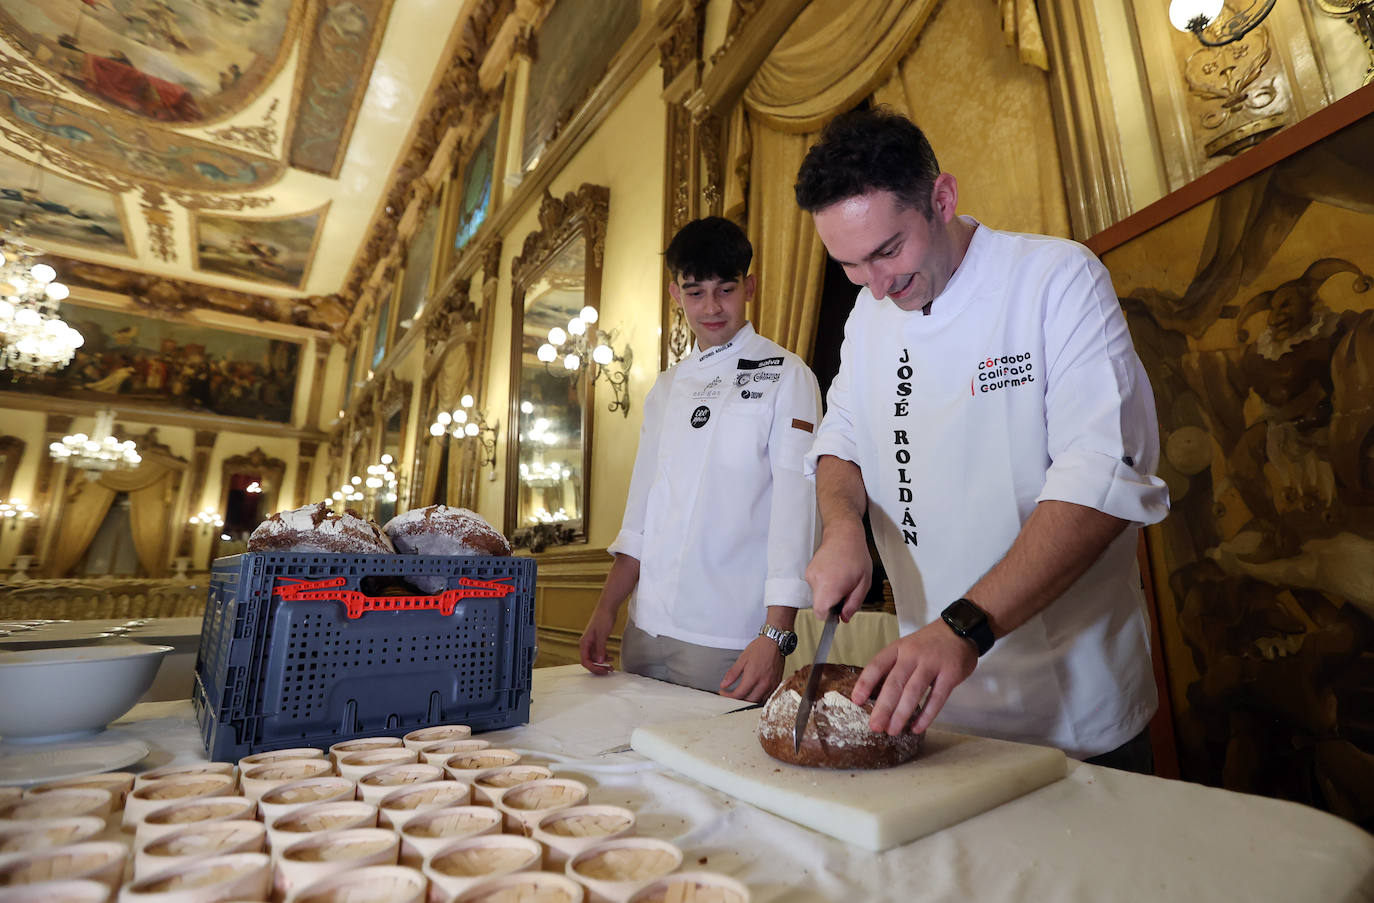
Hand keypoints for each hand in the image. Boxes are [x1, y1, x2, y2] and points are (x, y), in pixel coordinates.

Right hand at [578, 608, 615, 675]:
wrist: (607, 608)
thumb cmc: (603, 618)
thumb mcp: (602, 635)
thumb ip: (600, 649)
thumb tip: (600, 661)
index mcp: (584, 643)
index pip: (585, 661)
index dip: (593, 668)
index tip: (603, 671)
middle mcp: (586, 644)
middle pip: (590, 661)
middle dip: (598, 667)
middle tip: (609, 670)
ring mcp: (592, 642)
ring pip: (595, 657)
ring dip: (602, 663)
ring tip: (611, 666)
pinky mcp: (597, 640)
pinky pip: (599, 652)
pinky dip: (604, 656)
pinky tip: (611, 658)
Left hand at [719, 637, 784, 701]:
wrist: (775, 642)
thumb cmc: (759, 648)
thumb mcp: (742, 659)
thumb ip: (732, 674)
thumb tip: (724, 685)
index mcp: (753, 677)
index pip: (739, 695)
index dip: (728, 696)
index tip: (723, 692)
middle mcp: (763, 683)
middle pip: (749, 701)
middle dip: (738, 701)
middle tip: (731, 696)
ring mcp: (772, 685)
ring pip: (759, 701)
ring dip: (749, 701)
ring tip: (741, 695)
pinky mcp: (777, 684)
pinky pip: (768, 697)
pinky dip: (759, 698)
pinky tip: (754, 694)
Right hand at [805, 520, 870, 621]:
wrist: (843, 533)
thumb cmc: (855, 555)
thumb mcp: (864, 583)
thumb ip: (853, 604)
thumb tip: (844, 618)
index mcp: (830, 586)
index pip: (820, 613)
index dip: (829, 616)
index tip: (837, 612)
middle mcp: (816, 581)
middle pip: (819, 605)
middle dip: (831, 602)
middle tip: (845, 590)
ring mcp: (810, 575)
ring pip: (818, 595)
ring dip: (828, 592)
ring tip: (841, 577)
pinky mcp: (808, 571)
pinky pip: (816, 585)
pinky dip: (825, 583)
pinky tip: (834, 572)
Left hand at [852, 621, 976, 734]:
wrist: (961, 629)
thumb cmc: (929, 644)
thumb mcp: (907, 647)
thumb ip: (893, 667)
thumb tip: (875, 694)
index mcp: (898, 648)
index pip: (877, 665)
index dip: (865, 683)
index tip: (856, 701)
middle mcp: (912, 655)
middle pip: (894, 682)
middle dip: (883, 707)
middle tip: (875, 726)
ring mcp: (932, 664)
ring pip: (913, 691)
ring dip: (901, 713)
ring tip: (893, 730)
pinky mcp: (950, 674)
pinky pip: (936, 698)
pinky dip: (926, 715)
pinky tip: (917, 727)